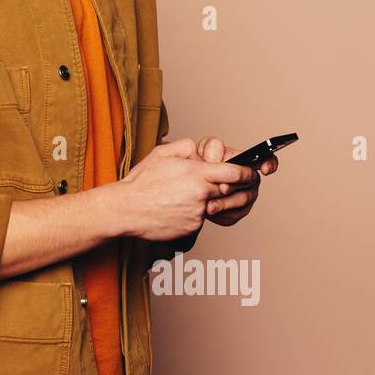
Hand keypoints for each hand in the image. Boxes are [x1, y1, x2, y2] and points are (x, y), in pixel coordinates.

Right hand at [115, 138, 256, 241]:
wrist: (126, 209)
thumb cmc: (141, 182)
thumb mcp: (162, 153)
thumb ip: (186, 147)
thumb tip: (201, 149)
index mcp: (197, 173)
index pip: (235, 172)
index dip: (246, 172)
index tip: (249, 173)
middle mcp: (201, 194)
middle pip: (230, 190)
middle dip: (231, 187)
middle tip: (225, 184)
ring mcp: (198, 213)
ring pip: (215, 204)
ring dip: (209, 200)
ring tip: (188, 196)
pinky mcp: (192, 227)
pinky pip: (201, 218)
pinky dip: (195, 213)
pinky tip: (177, 208)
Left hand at [192, 136, 276, 225]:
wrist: (189, 184)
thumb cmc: (199, 162)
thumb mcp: (204, 150)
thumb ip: (213, 148)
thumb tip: (218, 159)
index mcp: (245, 161)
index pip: (266, 160)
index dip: (270, 164)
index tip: (265, 169)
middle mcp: (249, 179)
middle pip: (250, 182)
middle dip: (235, 185)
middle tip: (222, 188)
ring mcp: (245, 197)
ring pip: (242, 200)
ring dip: (225, 202)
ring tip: (209, 204)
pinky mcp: (235, 212)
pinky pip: (233, 214)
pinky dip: (220, 212)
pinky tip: (208, 209)